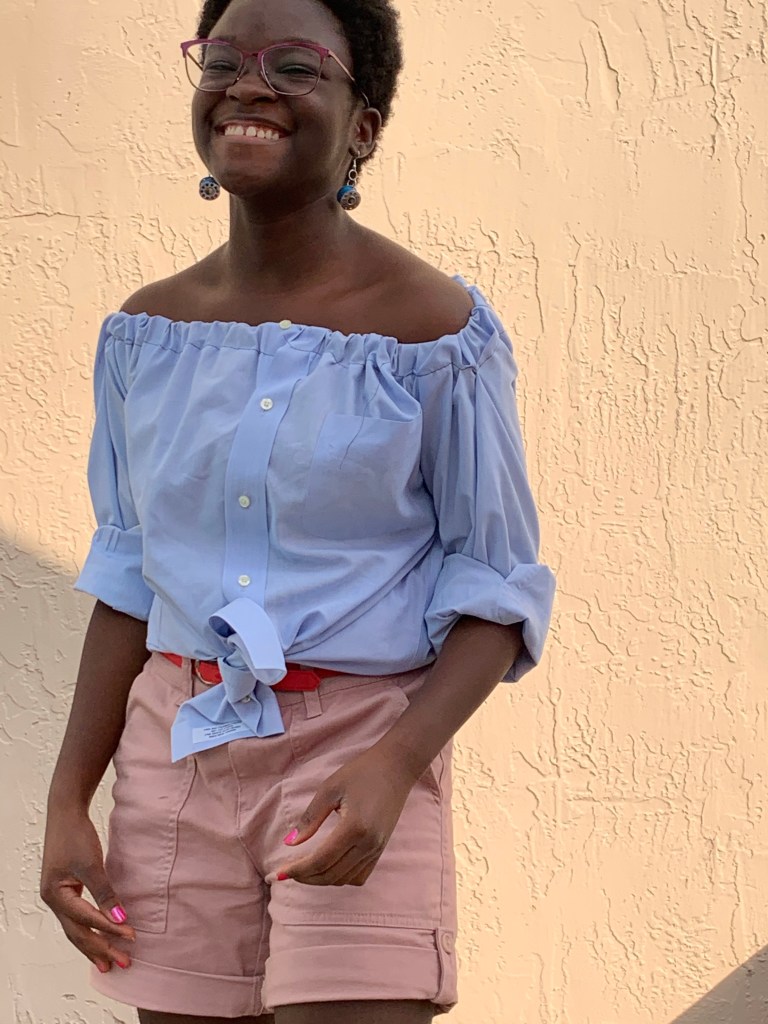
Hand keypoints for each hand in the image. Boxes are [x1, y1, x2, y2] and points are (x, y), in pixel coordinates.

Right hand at [40, 807, 135, 972]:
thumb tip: (120, 917)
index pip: (85, 920)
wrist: (65, 812)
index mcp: (55, 895)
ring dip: (93, 945)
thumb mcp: (91, 864)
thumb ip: (105, 892)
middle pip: (77, 932)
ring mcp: (58, 896)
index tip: (131, 937)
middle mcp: (53, 900)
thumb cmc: (75, 835)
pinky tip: (99, 937)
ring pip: (76, 928)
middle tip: (121, 963)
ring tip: (108, 963)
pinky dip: (89, 929)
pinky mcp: (66, 889)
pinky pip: (77, 917)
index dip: (109, 930)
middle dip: (99, 949)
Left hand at [273, 745, 418, 886]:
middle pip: (331, 875)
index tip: (278, 873)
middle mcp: (368, 843)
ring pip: (344, 879)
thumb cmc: (361, 772)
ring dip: (321, 879)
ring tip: (303, 869)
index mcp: (354, 827)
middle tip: (286, 872)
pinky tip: (327, 866)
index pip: (320, 861)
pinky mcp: (381, 849)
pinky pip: (359, 876)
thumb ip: (309, 819)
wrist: (397, 766)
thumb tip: (289, 844)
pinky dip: (340, 877)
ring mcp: (377, 848)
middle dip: (305, 877)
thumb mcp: (330, 789)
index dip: (297, 870)